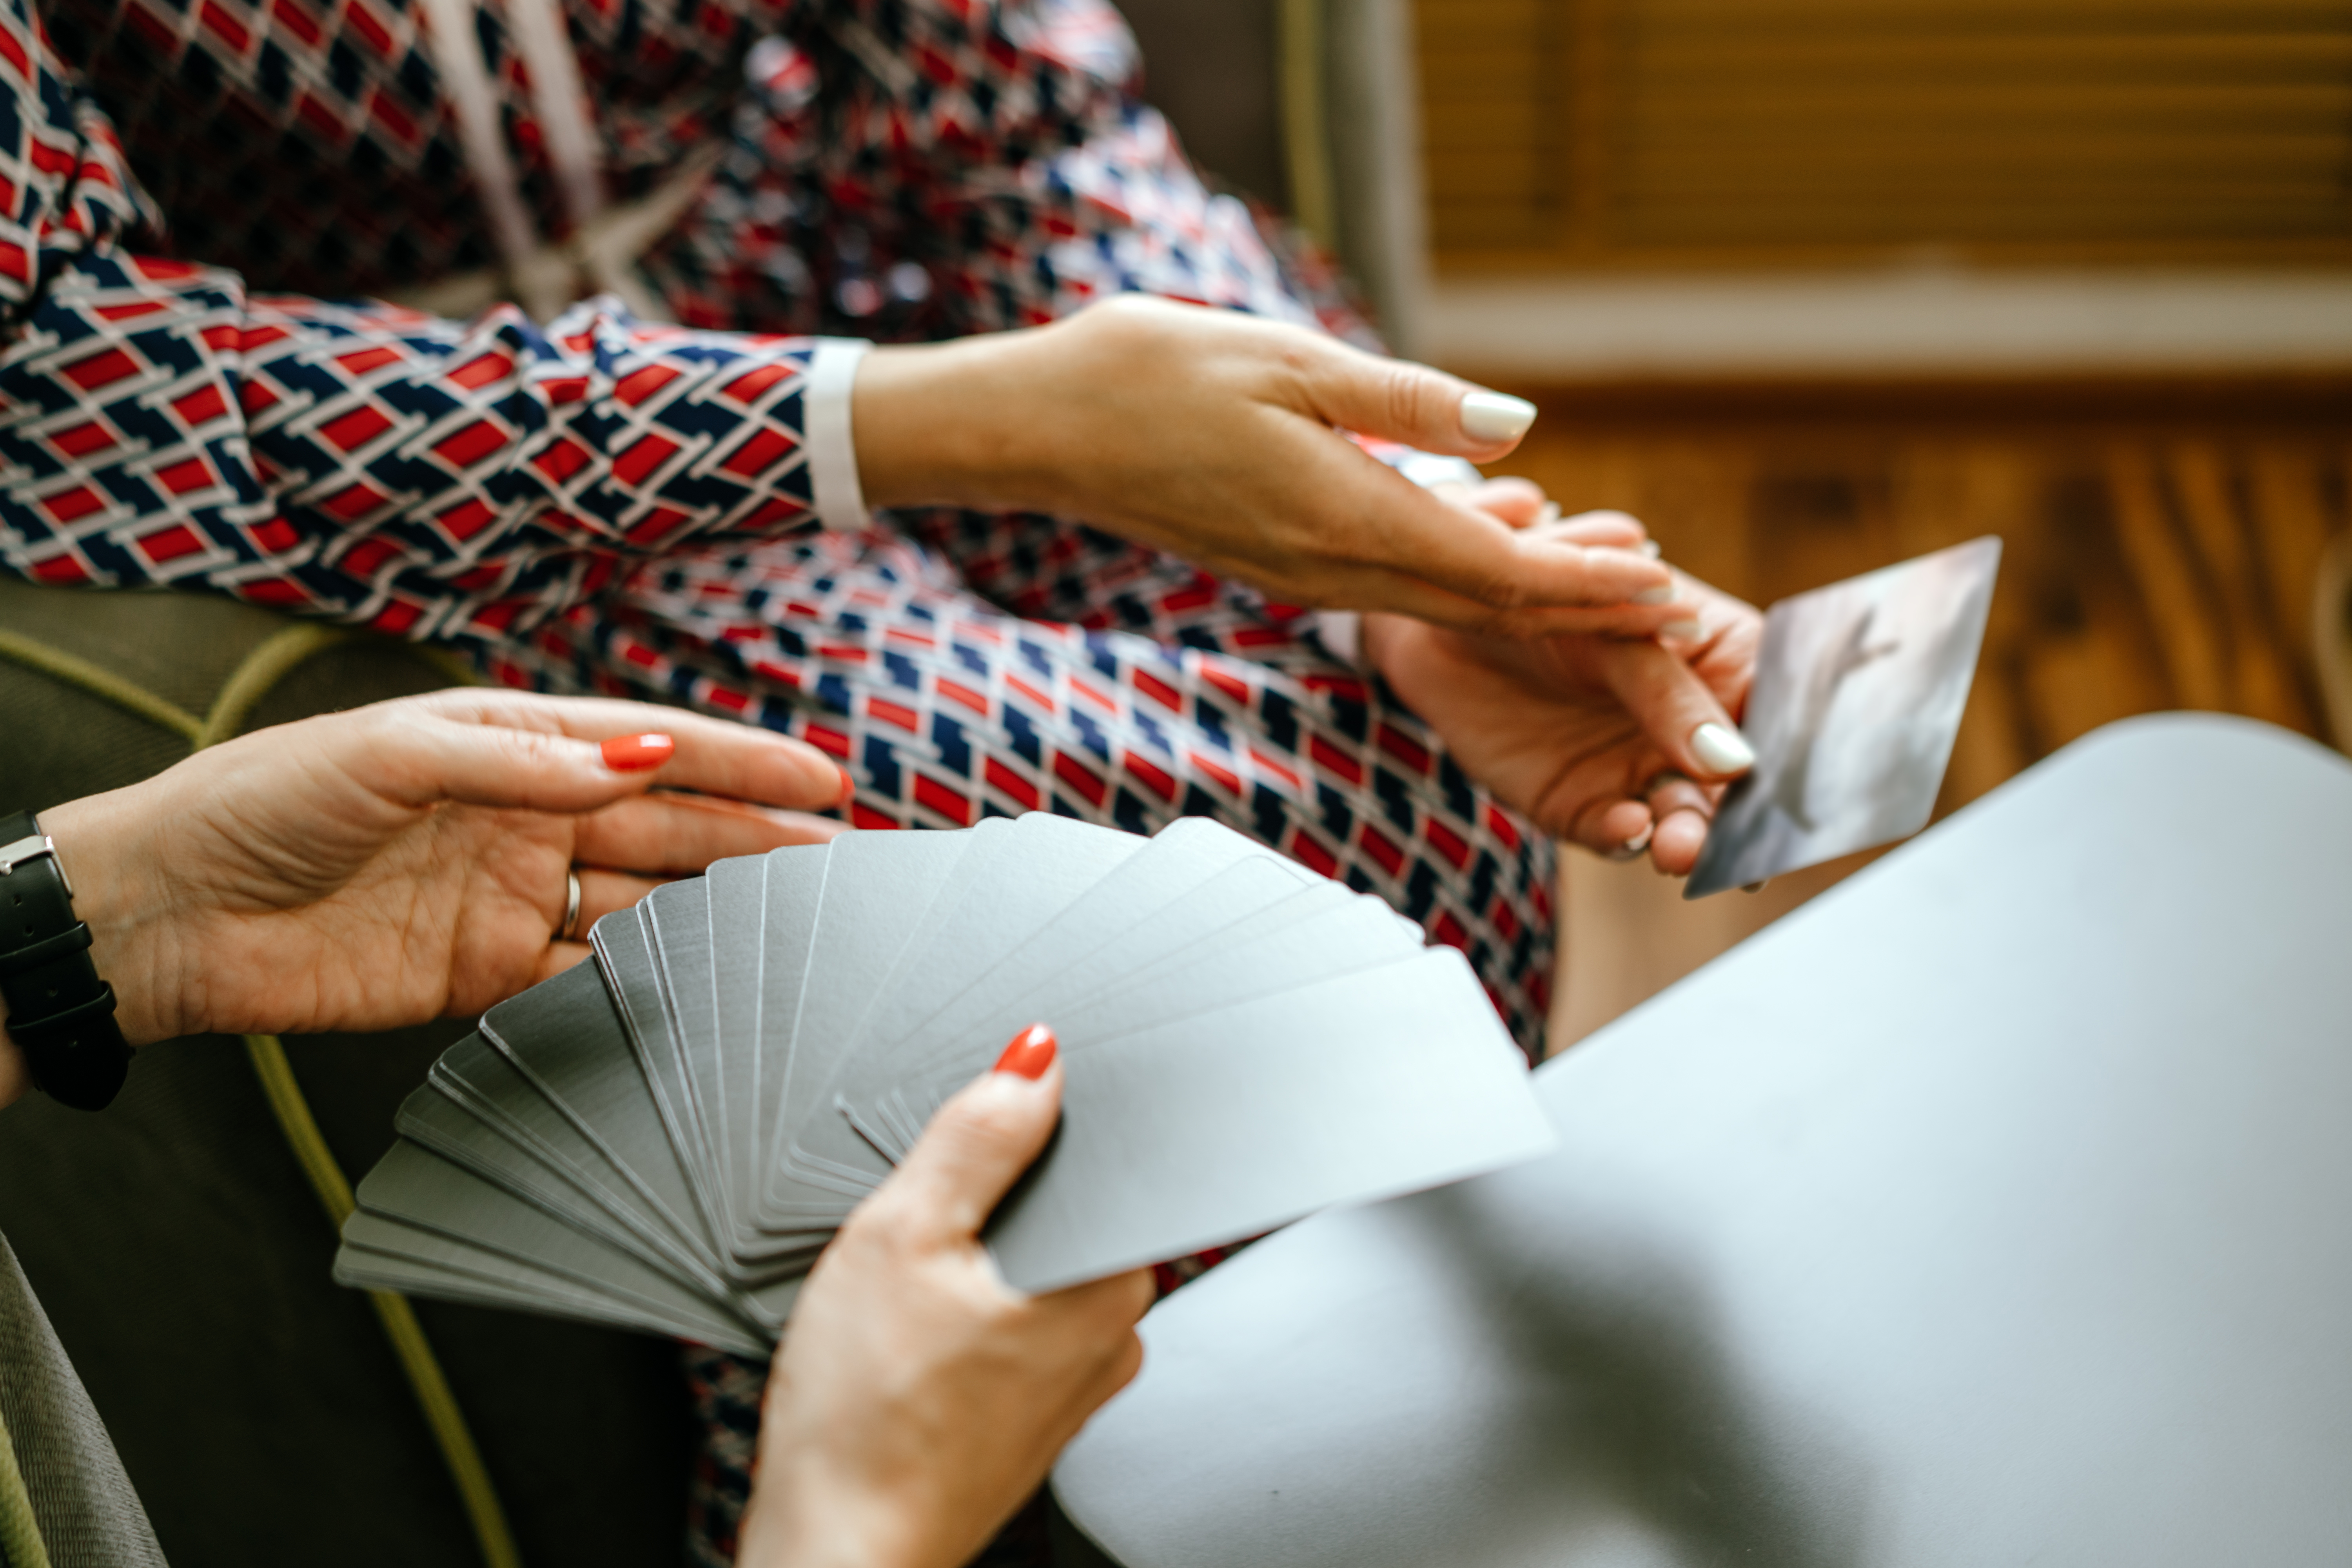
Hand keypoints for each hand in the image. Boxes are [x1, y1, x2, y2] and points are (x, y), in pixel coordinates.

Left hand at [11, 690, 848, 1095]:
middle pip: (668, 829)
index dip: (740, 763)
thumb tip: (633, 758)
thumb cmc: (262, 802)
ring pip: (644, 905)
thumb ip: (517, 760)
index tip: (821, 778)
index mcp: (510, 745)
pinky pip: (587, 979)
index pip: (651, 749)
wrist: (169, 913)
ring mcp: (511, 900)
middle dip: (758, 841)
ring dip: (719, 914)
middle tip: (845, 861)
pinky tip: (706, 991)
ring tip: (801, 928)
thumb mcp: (390, 752)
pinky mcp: (485, 976)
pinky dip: (646, 985)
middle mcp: (526, 819)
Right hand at [740, 1027, 1151, 1567]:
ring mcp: (1073, 1383)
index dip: (1023, 1135)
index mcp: (1110, 1279)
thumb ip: (977, 1136)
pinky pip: (1003, 1334)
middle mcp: (1113, 1334)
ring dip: (964, 1271)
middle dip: (982, 1208)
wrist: (838, 1549)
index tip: (960, 1162)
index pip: (1103, 1157)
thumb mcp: (905, 1234)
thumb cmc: (865, 1420)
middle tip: (911, 1247)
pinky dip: (955, 1326)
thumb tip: (1034, 1061)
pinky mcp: (1029, 1417)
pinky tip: (904, 1350)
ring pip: (1023, 1276)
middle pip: (1057, 1215)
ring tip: (899, 1308)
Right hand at [854, 295, 1692, 637]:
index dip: (1587, 583)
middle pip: (1482, 606)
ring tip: (1611, 586)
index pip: (1495, 569)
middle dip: (1580, 611)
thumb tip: (1521, 427)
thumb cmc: (1153, 373)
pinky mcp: (1286, 567)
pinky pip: (1398, 589)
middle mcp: (1331, 569)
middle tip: (1667, 608)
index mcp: (1343, 518)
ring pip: (1443, 603)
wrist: (1047, 428)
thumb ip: (1409, 402)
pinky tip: (1503, 555)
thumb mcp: (1289, 359)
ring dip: (1530, 600)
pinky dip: (1465, 581)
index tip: (1664, 586)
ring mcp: (1306, 578)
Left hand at [1364, 510, 1763, 875]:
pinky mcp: (1582, 804)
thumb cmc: (1543, 593)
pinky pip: (1616, 831)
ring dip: (1688, 838)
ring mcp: (1638, 769)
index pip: (1783, 718)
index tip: (1803, 797)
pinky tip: (1630, 830)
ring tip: (1678, 845)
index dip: (1800, 762)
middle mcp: (1690, 728)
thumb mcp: (1615, 625)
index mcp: (1723, 664)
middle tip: (1732, 847)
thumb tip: (1735, 764)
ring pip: (1682, 819)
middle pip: (1737, 787)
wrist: (1440, 614)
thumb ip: (1670, 695)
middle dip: (1738, 821)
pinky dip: (1626, 836)